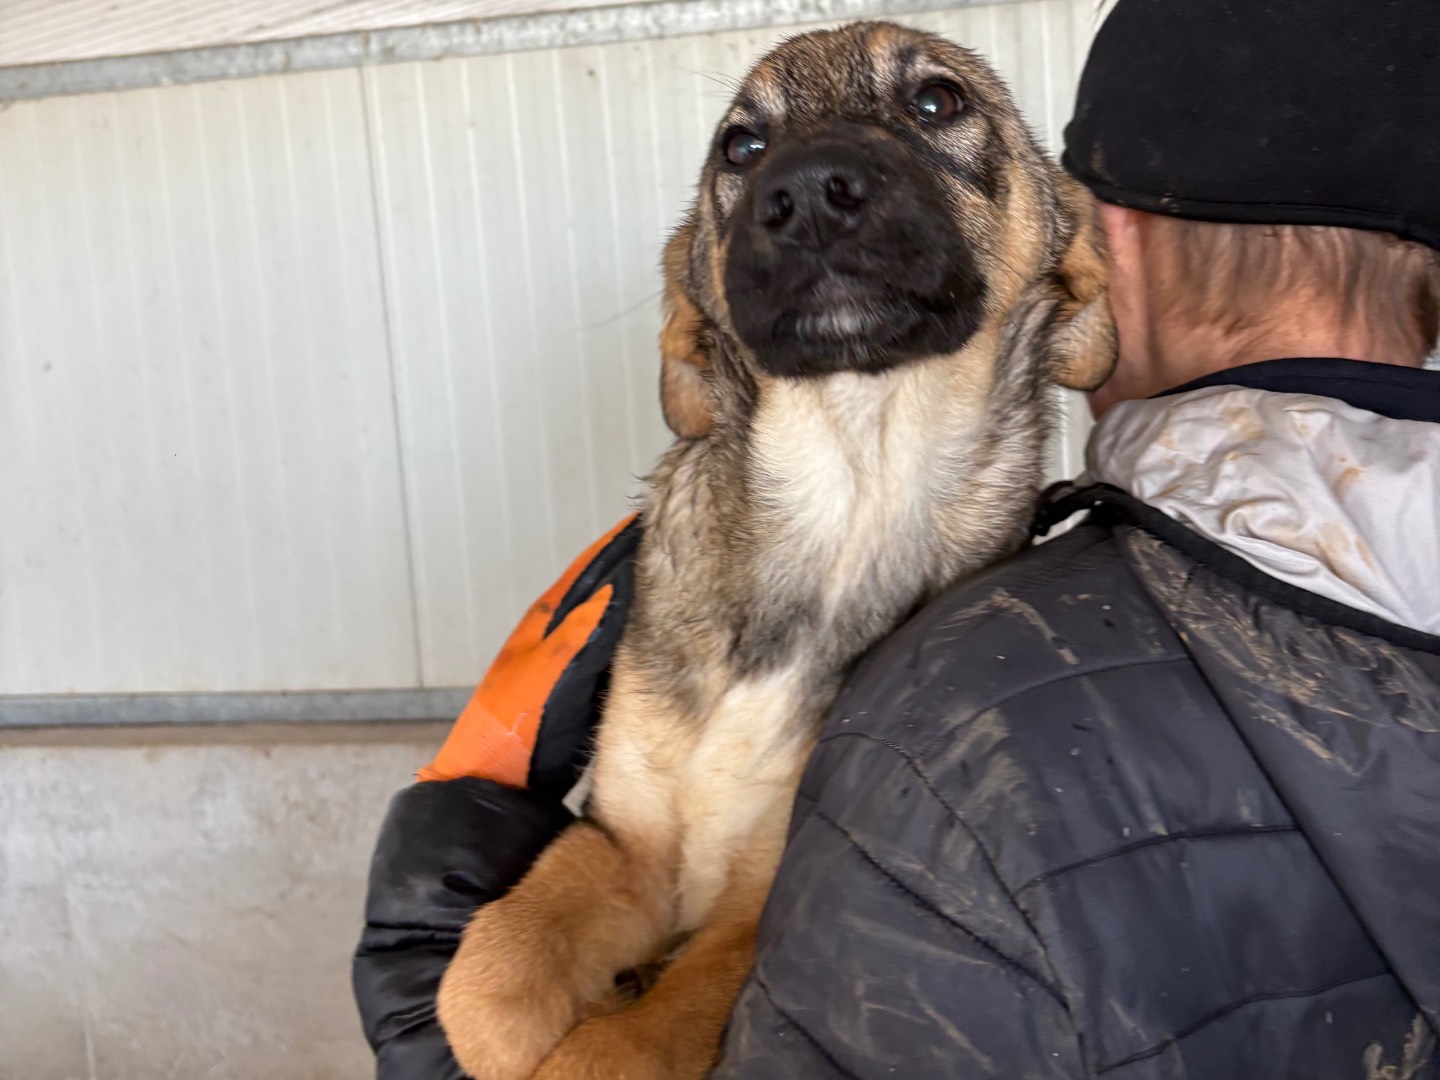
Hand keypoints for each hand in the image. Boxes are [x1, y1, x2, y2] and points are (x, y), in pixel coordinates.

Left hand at [420, 515, 638, 801]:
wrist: (493, 780)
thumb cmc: (513, 730)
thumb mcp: (550, 672)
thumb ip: (582, 628)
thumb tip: (616, 585)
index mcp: (545, 620)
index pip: (590, 568)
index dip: (619, 547)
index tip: (649, 525)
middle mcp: (552, 632)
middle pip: (598, 587)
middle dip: (629, 567)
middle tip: (668, 548)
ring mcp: (559, 658)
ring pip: (601, 615)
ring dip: (628, 598)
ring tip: (666, 584)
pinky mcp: (569, 684)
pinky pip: (604, 645)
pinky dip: (625, 632)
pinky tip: (647, 638)